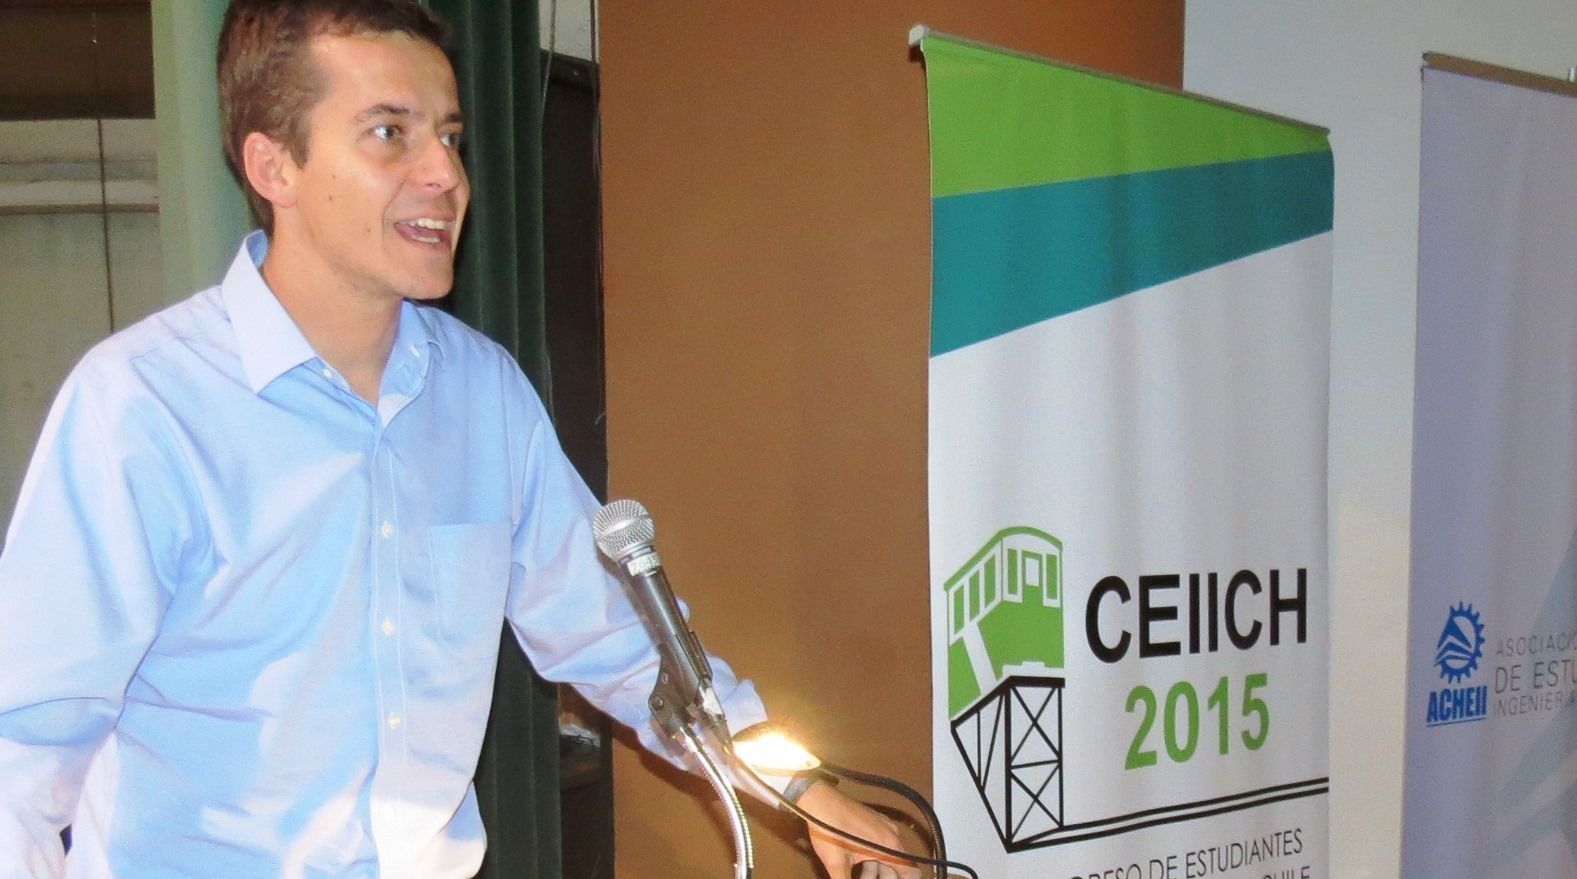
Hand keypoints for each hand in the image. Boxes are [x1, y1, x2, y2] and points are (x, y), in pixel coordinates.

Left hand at [795, 779, 923, 878]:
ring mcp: (883, 826)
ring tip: (859, 877)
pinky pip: (879, 844)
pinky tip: (856, 864)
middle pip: (897, 866)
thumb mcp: (837, 864)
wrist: (818, 800)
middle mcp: (891, 835)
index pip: (910, 873)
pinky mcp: (873, 821)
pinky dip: (871, 858)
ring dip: (874, 871)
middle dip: (884, 878)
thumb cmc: (828, 828)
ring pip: (885, 856)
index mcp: (889, 847)